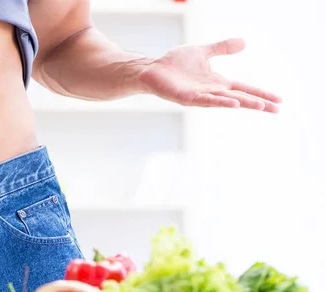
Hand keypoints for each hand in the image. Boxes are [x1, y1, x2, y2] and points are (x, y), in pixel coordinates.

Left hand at [137, 39, 281, 112]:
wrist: (152, 69)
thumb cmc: (174, 63)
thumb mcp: (203, 52)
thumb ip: (222, 48)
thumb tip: (244, 42)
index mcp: (217, 82)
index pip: (244, 89)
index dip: (261, 94)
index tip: (278, 101)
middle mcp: (211, 91)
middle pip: (240, 98)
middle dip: (258, 103)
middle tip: (277, 109)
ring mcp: (200, 96)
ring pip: (226, 101)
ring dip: (244, 103)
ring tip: (261, 106)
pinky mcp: (187, 98)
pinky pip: (207, 101)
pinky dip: (220, 102)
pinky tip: (234, 104)